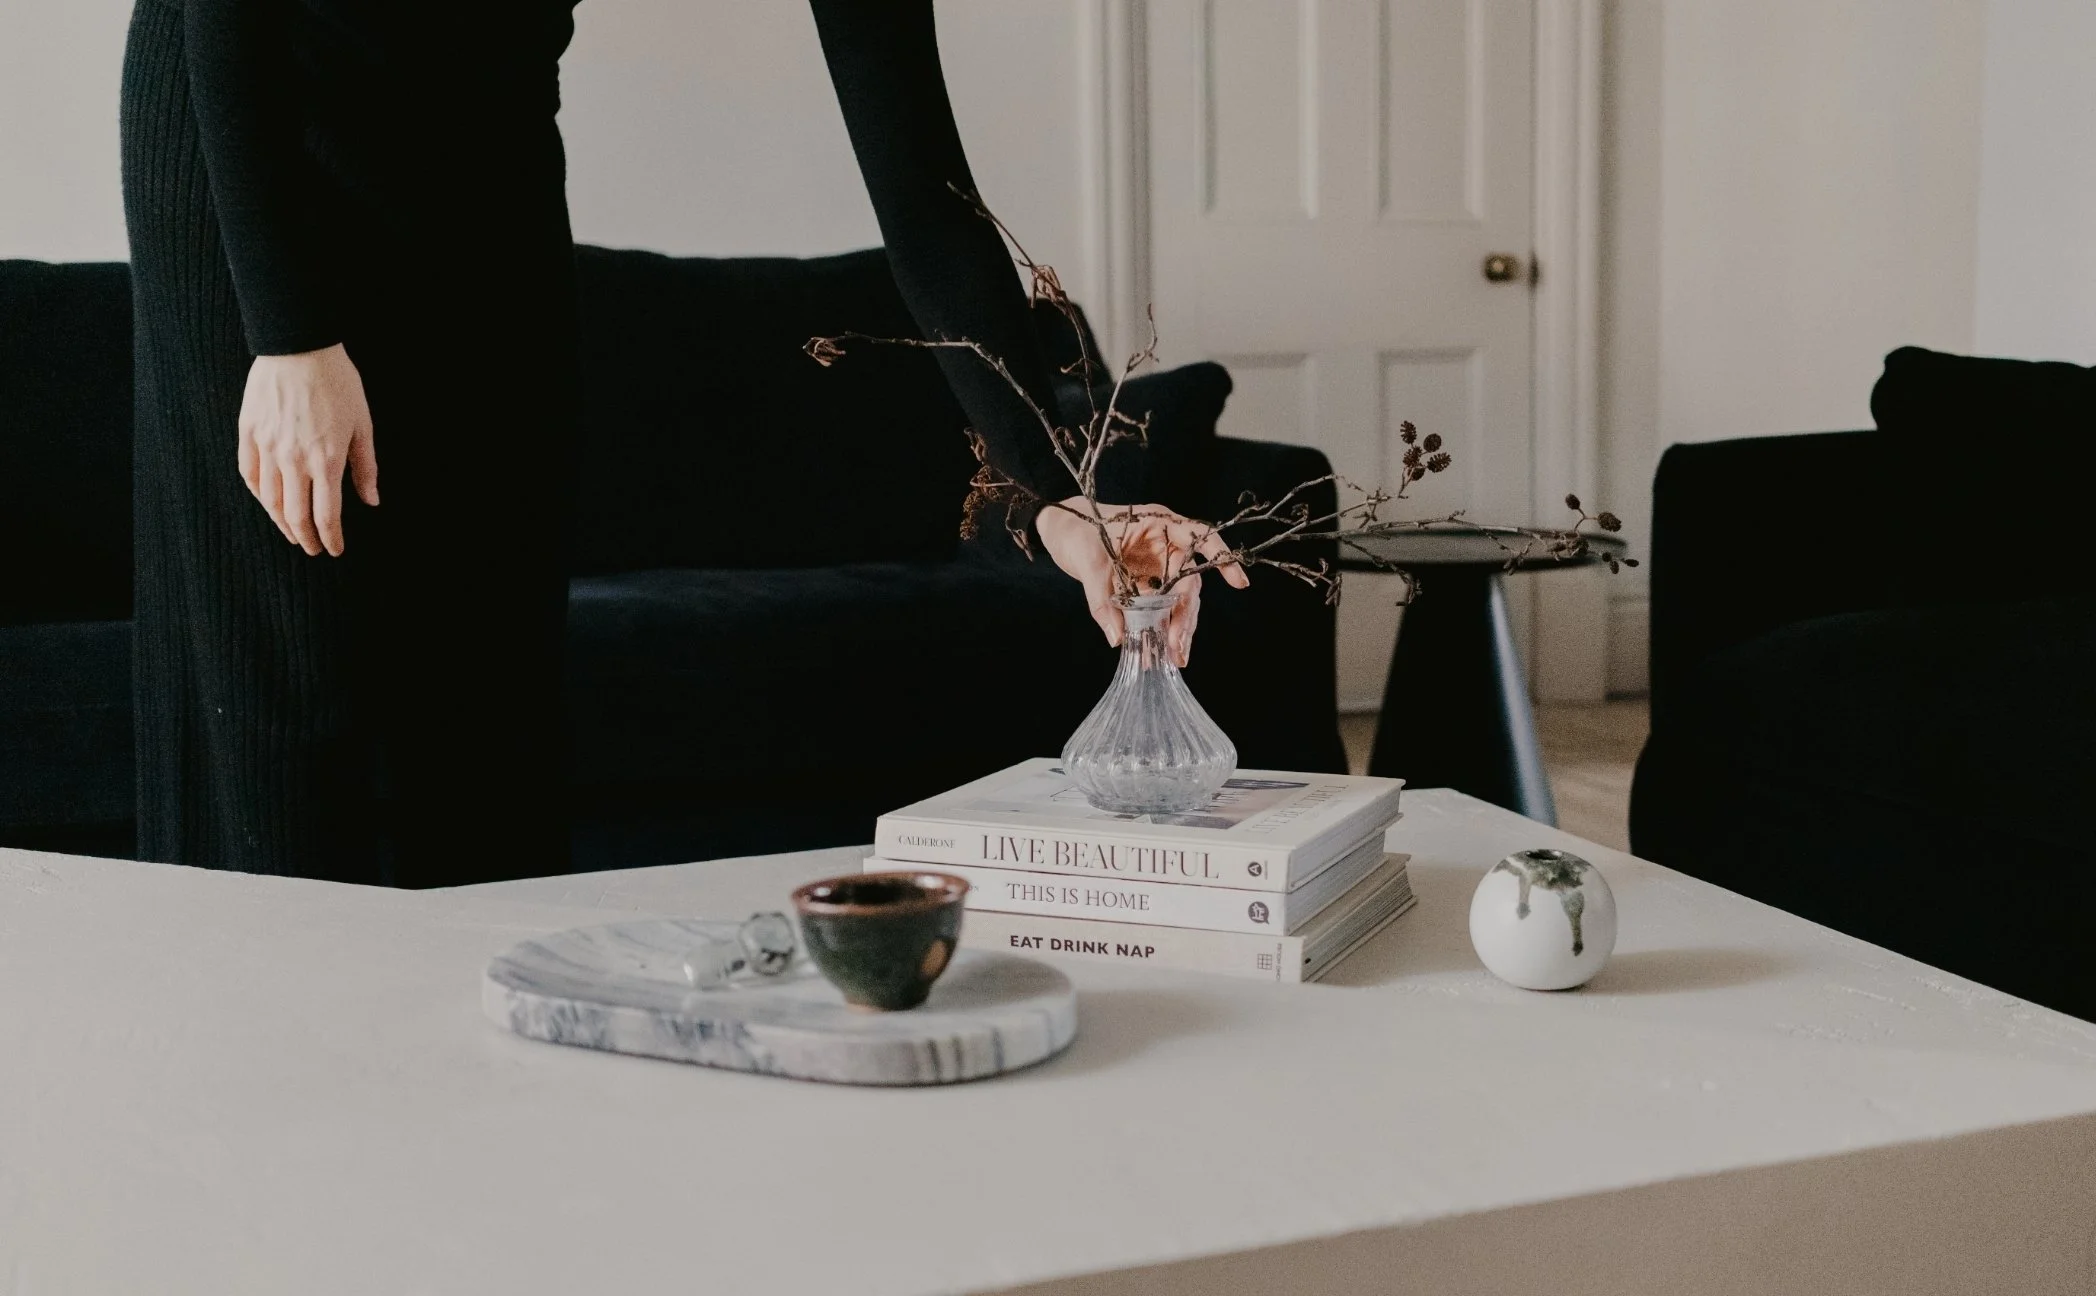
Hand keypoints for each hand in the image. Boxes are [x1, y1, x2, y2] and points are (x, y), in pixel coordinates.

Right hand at [237, 343, 377, 556]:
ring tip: (293, 533)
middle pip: (296, 515)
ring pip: (271, 500)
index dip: (332, 538)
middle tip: (315, 549)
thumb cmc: (337, 383)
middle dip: (307, 538)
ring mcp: (267, 447)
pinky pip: (250, 474)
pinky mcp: (249, 433)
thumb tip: (371, 501)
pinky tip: (269, 503)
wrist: (298, 347)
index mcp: (326, 459)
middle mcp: (294, 459)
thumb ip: (365, 467)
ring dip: (282, 523)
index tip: (336, 549)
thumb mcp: (362, 424)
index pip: (327, 515)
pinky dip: (260, 495)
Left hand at [1036, 496, 1248, 666]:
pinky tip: (1161, 652)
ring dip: (1178, 628)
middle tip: (1178, 647)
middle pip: (1190, 581)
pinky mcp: (1148, 583)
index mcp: (1159, 523)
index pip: (1201, 537)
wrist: (1059, 530)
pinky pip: (1161, 608)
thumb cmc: (1076, 530)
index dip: (1222, 558)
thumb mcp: (1087, 561)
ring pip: (1180, 599)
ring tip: (1176, 658)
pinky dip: (1161, 629)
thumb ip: (1102, 599)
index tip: (1238, 583)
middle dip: (1186, 615)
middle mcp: (1166, 544)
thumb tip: (1116, 638)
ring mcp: (1159, 565)